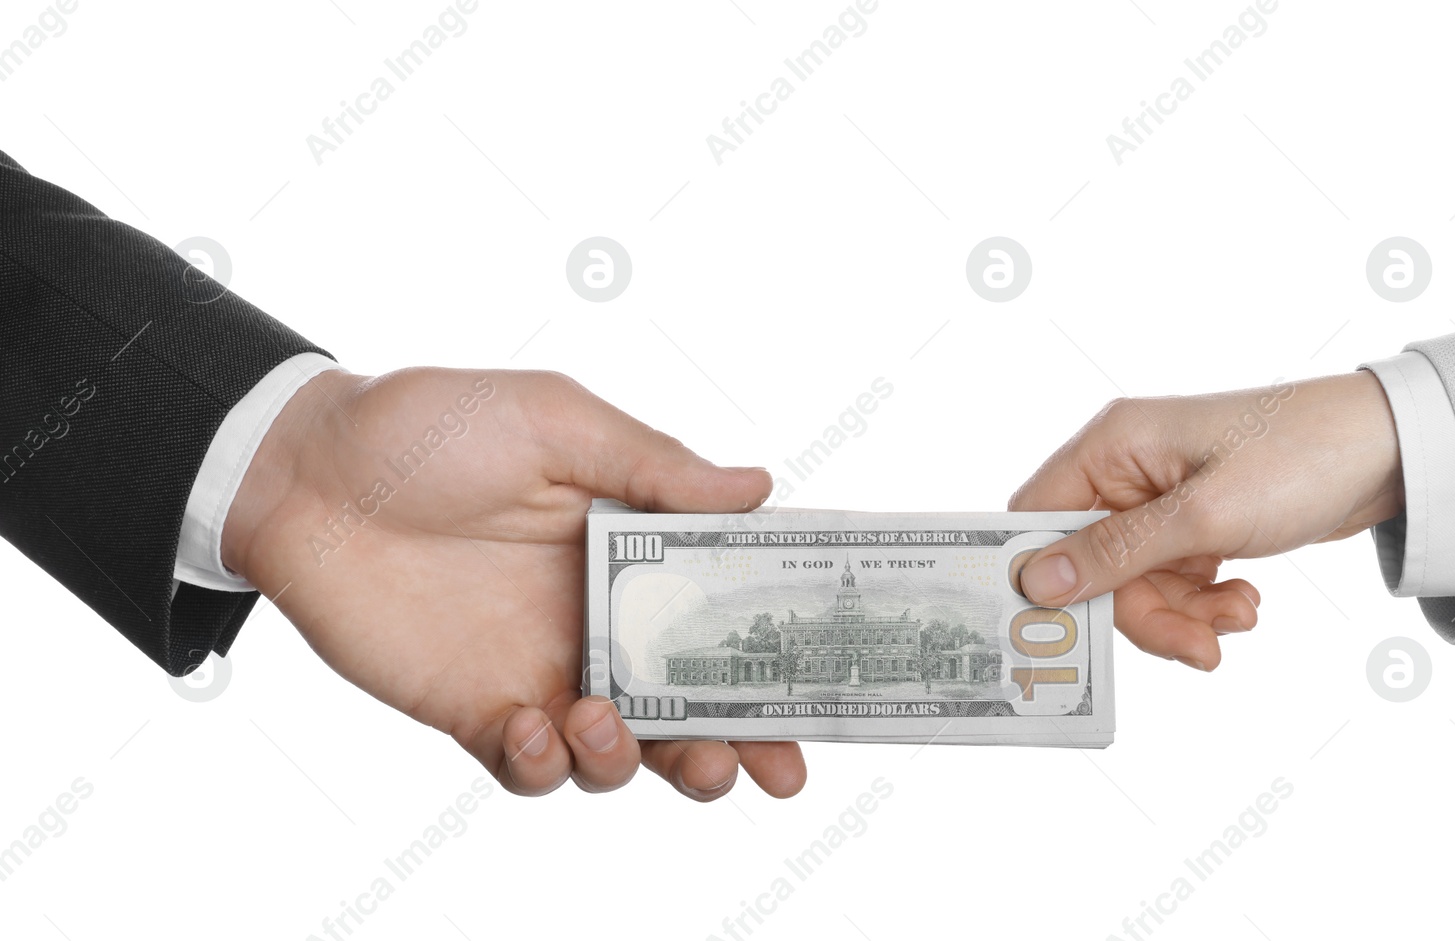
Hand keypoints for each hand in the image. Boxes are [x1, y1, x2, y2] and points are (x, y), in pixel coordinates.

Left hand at [220, 367, 805, 800]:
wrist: (304, 474)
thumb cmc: (431, 428)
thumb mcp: (554, 424)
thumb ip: (651, 467)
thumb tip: (758, 488)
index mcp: (632, 551)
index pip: (723, 615)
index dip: (776, 659)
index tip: (824, 691)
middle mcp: (597, 619)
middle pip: (691, 705)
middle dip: (738, 745)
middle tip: (768, 767)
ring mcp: (539, 668)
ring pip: (620, 754)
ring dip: (638, 760)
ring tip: (608, 723)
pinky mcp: (475, 708)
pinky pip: (530, 767)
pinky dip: (546, 768)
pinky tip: (534, 731)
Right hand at [1009, 371, 1402, 670]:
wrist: (1393, 451)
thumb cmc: (1298, 456)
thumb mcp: (1203, 515)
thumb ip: (1116, 553)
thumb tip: (1036, 582)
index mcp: (1112, 445)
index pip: (1039, 515)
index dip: (1043, 572)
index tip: (1061, 628)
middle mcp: (1127, 470)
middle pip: (1092, 566)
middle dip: (1142, 611)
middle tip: (1192, 645)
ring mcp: (1161, 499)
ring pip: (1136, 583)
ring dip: (1183, 614)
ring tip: (1238, 619)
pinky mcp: (1195, 523)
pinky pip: (1173, 580)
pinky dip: (1205, 603)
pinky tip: (1244, 601)